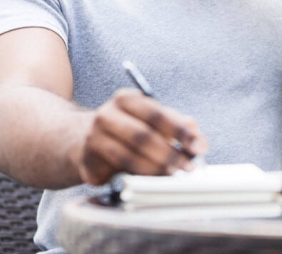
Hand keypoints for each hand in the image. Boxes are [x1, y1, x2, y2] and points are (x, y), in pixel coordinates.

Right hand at [73, 88, 208, 184]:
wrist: (82, 140)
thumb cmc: (128, 128)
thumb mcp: (152, 120)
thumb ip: (178, 127)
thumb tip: (199, 141)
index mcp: (125, 99)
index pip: (157, 114)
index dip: (180, 131)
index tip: (198, 146)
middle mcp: (106, 115)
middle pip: (143, 136)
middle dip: (170, 154)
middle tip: (189, 168)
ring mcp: (92, 138)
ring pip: (129, 157)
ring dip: (155, 169)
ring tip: (173, 175)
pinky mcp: (87, 162)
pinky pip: (116, 173)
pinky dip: (137, 178)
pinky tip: (151, 181)